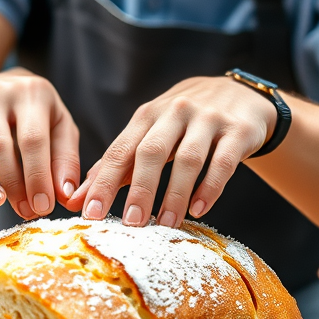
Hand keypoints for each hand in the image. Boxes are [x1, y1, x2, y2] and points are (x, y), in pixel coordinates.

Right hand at [0, 69, 80, 218]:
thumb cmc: (28, 114)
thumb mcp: (55, 124)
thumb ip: (65, 157)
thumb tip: (66, 195)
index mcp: (36, 91)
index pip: (40, 138)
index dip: (43, 176)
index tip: (48, 206)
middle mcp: (7, 92)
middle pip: (21, 142)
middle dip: (30, 183)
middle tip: (34, 212)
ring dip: (9, 185)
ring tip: (20, 208)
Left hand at [66, 75, 276, 226]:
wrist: (239, 94)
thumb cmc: (184, 122)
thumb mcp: (150, 133)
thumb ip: (118, 165)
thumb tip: (79, 199)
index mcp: (147, 115)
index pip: (120, 150)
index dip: (103, 181)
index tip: (89, 212)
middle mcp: (174, 112)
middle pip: (151, 152)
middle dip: (138, 189)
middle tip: (130, 223)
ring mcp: (207, 119)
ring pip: (188, 159)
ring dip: (175, 194)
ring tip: (165, 224)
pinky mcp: (237, 131)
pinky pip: (222, 162)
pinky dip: (210, 188)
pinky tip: (199, 210)